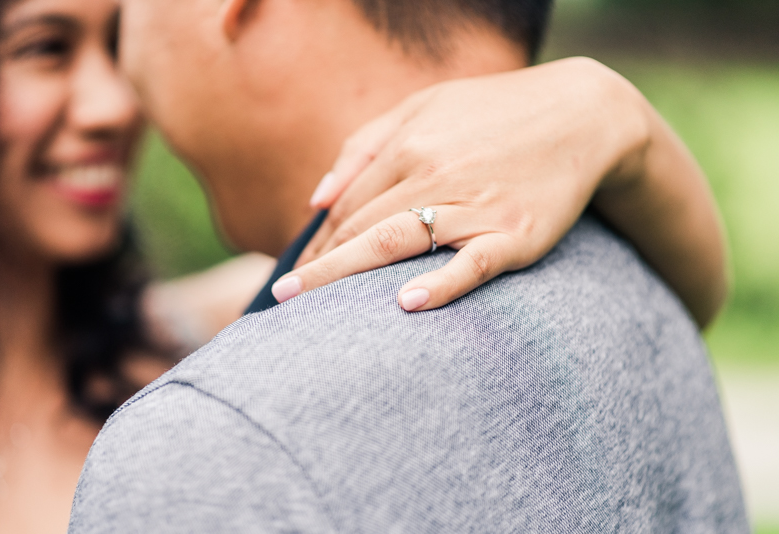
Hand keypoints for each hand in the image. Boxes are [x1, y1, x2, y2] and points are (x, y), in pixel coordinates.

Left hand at [271, 57, 724, 324]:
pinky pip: (473, 263)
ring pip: (397, 243)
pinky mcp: (516, 233)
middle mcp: (434, 173)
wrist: (585, 113)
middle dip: (316, 266)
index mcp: (409, 145)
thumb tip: (316, 198)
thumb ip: (365, 145)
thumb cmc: (496, 112)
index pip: (347, 205)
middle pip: (360, 228)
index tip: (296, 270)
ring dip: (345, 277)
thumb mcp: (425, 106)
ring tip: (306, 309)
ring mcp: (476, 205)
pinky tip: (408, 303)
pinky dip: (441, 283)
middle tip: (281, 299)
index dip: (318, 241)